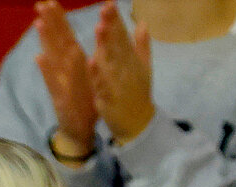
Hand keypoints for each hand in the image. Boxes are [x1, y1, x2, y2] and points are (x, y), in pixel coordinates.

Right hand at [33, 0, 97, 155]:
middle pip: (55, 43)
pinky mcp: (59, 98)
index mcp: (72, 65)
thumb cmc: (83, 103)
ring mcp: (59, 83)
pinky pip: (53, 82)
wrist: (79, 130)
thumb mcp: (85, 79)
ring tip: (39, 23)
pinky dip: (47, 70)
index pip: (65, 37)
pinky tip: (40, 57)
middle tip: (41, 4)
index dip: (59, 20)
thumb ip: (79, 60)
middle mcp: (63, 71)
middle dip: (49, 23)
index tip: (52, 1)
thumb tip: (75, 41)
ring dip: (45, 42)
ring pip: (52, 59)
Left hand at [89, 0, 154, 143]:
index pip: (123, 36)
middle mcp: (126, 69)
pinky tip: (91, 62)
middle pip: (117, 45)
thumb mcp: (144, 68)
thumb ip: (142, 45)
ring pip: (111, 63)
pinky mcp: (110, 99)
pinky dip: (98, 75)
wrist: (138, 125)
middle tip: (105, 9)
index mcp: (132, 60)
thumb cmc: (138, 94)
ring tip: (99, 28)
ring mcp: (118, 84)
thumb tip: (143, 22)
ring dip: (105, 45)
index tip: (109, 3)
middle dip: (111, 26)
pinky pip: (103, 85)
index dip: (116, 19)